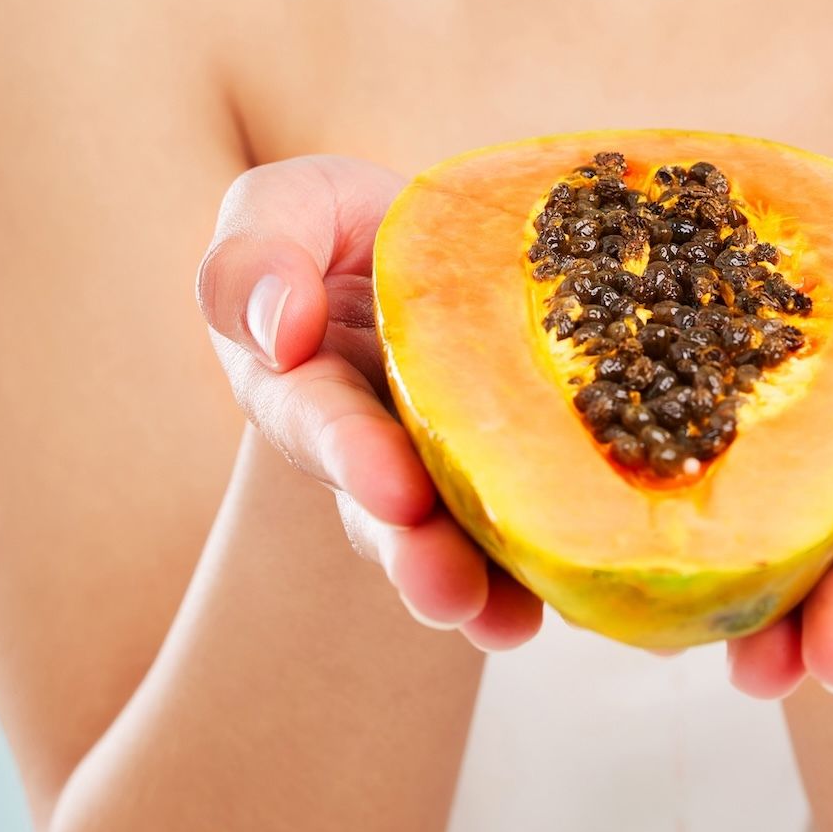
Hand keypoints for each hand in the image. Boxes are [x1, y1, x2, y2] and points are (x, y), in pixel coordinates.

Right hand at [196, 155, 542, 649]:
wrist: (433, 240)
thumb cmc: (347, 227)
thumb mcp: (289, 209)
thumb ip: (256, 258)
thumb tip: (281, 329)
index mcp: (307, 384)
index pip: (321, 422)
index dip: (352, 455)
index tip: (391, 489)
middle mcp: (372, 445)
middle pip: (385, 510)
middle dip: (413, 552)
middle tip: (446, 588)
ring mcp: (439, 468)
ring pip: (451, 536)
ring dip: (477, 583)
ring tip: (505, 622)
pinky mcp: (505, 473)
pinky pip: (521, 527)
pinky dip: (541, 569)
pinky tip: (576, 606)